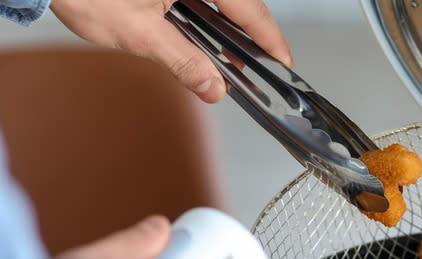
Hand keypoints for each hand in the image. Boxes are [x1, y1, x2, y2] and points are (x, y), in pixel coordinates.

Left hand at [49, 0, 292, 102]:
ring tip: (231, 62)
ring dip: (226, 31)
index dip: (269, 38)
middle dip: (249, 38)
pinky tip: (204, 41)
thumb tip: (212, 87)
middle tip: (257, 70)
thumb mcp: (138, 32)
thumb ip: (182, 60)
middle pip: (238, 3)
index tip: (283, 62)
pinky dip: (205, 20)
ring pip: (219, 1)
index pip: (248, 7)